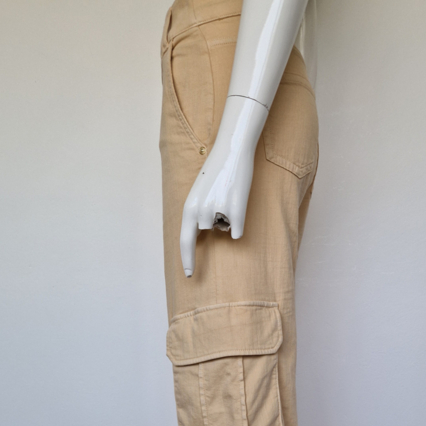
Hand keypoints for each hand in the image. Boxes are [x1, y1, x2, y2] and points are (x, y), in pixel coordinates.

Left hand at [180, 96, 267, 276]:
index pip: (185, 241)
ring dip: (228, 217)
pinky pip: (238, 231)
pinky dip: (240, 222)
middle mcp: (200, 212)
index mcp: (188, 207)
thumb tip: (204, 232)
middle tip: (220, 197)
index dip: (187, 259)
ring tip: (229, 195)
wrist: (232, 150)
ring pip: (225, 228)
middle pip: (210, 230)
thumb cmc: (216, 171)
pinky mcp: (236, 211)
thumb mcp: (198, 193)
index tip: (189, 275)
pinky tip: (238, 200)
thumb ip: (196, 212)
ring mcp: (218, 212)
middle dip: (217, 220)